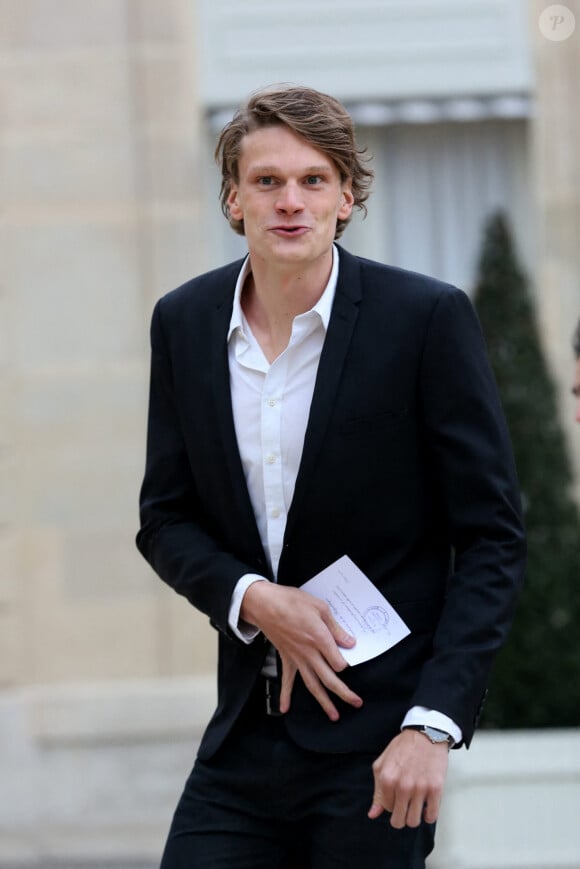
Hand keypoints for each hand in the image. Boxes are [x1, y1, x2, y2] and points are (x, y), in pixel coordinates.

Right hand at [240, 582, 361, 720]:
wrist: (265, 604)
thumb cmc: (292, 601)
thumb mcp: (320, 607)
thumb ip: (336, 628)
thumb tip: (350, 643)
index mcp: (320, 639)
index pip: (338, 662)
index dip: (346, 663)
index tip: (349, 656)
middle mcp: (309, 653)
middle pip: (329, 679)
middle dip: (344, 693)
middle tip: (357, 703)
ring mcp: (297, 658)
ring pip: (312, 685)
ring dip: (324, 702)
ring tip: (334, 715)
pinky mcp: (286, 658)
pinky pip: (286, 680)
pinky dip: (285, 695)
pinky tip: (285, 708)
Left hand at [368, 729, 448, 827]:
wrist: (425, 734)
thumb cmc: (404, 747)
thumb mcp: (383, 764)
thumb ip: (377, 790)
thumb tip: (373, 813)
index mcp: (387, 779)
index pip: (386, 808)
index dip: (391, 804)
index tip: (396, 798)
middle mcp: (402, 786)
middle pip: (399, 821)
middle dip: (401, 817)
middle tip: (404, 808)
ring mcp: (420, 788)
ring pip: (414, 821)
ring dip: (414, 817)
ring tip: (415, 806)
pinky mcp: (436, 789)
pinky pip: (432, 816)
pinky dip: (429, 815)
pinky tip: (426, 806)